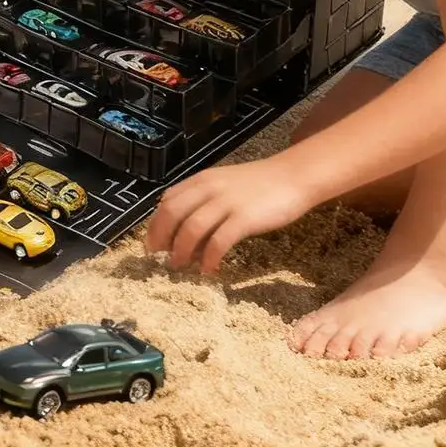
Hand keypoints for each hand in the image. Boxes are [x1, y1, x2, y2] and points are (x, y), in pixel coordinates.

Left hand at [142, 157, 313, 272]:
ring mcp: (226, 203)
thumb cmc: (259, 185)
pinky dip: (210, 258)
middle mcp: (209, 189)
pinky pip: (219, 241)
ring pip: (191, 228)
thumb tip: (185, 232)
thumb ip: (204, 202)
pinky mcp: (244, 218)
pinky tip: (209, 269)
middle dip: (161, 238)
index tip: (152, 244)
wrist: (293, 177)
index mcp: (201, 180)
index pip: (167, 201)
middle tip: (159, 259)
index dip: (155, 224)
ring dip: (181, 251)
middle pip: (172, 214)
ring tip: (179, 266)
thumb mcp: (224, 186)